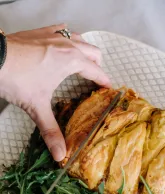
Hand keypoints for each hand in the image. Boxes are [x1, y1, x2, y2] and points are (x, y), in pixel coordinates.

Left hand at [0, 24, 110, 160]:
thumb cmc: (15, 78)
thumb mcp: (37, 107)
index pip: (97, 72)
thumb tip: (60, 154)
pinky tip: (63, 43)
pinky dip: (68, 36)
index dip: (105, 82)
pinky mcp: (42, 31)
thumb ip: (51, 131)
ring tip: (82, 63)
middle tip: (93, 80)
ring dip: (85, 51)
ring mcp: (54, 35)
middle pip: (94, 53)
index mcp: (72, 61)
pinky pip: (63, 29)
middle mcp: (68, 45)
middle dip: (97, 66)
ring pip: (81, 39)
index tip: (109, 89)